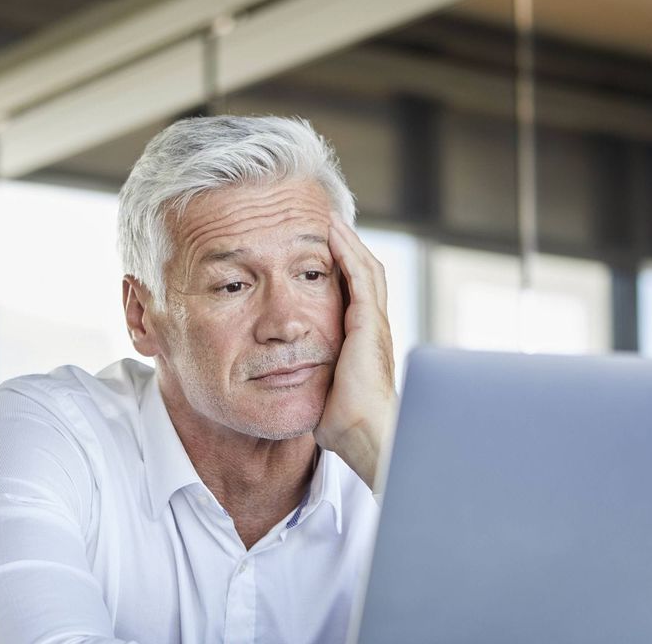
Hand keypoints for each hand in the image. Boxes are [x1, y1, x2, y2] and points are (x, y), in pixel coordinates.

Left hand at [314, 215, 398, 490]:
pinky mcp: (369, 323)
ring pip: (365, 268)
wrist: (364, 433)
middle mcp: (371, 327)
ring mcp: (374, 323)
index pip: (353, 294)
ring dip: (347, 241)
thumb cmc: (340, 421)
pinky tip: (334, 233)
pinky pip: (361, 276)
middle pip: (363, 274)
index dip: (340, 270)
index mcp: (361, 340)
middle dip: (346, 248)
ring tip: (330, 219)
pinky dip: (348, 251)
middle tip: (327, 223)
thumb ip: (306, 373)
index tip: (319, 251)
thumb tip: (277, 374)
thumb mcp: (318, 387)